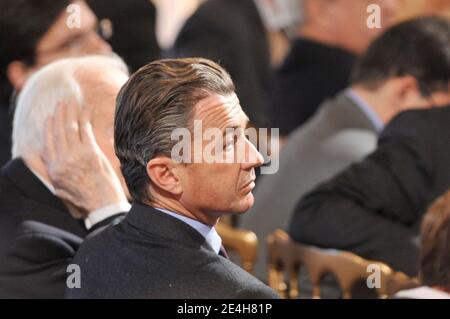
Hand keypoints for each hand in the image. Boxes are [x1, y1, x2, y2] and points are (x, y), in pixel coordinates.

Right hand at [42, 100, 126, 215]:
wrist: (103, 206)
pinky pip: (86, 131)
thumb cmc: (84, 199)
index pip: (48, 143)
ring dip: (71, 113)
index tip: (51, 117)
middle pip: (58, 132)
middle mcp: (62, 161)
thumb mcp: (60, 189)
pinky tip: (86, 110)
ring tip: (72, 102)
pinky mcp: (91, 153)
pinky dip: (85, 119)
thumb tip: (38, 154)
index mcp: (54, 169)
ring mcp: (76, 156)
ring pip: (71, 128)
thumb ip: (49, 170)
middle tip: (62, 103)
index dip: (49, 128)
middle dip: (59, 115)